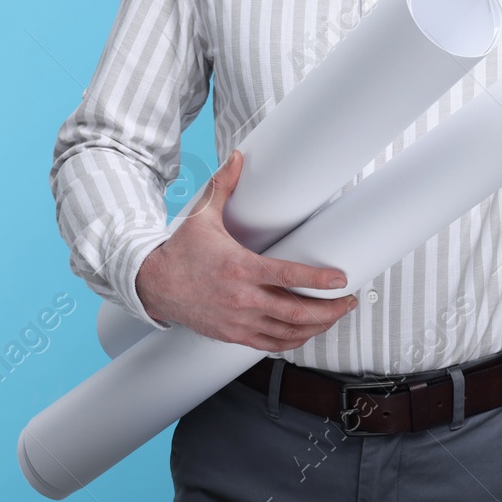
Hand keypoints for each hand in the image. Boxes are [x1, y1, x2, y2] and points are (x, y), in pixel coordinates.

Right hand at [134, 149, 358, 350]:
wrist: (153, 284)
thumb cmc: (180, 252)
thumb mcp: (202, 216)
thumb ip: (224, 186)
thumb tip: (237, 157)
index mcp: (239, 268)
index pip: (288, 277)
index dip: (319, 280)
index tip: (341, 279)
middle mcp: (241, 298)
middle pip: (296, 312)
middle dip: (329, 310)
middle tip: (347, 302)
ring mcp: (237, 320)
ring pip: (287, 333)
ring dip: (316, 327)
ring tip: (333, 317)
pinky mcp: (232, 334)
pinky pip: (269, 345)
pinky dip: (291, 341)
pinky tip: (304, 333)